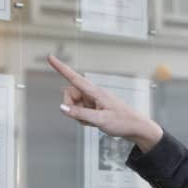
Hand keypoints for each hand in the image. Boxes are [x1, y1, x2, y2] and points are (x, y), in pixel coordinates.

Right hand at [47, 55, 162, 152]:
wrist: (137, 129)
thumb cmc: (123, 122)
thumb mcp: (100, 120)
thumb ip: (80, 113)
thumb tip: (62, 107)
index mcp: (96, 92)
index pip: (74, 78)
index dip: (61, 68)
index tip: (50, 57)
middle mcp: (93, 94)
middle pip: (70, 94)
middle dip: (71, 106)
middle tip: (83, 117)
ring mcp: (94, 101)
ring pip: (74, 104)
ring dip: (78, 115)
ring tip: (93, 121)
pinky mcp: (95, 108)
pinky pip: (80, 111)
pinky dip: (83, 118)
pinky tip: (94, 123)